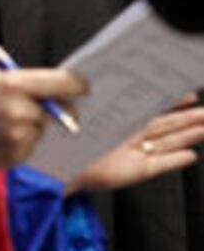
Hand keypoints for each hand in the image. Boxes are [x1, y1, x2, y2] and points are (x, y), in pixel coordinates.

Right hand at [0, 68, 87, 170]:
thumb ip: (24, 82)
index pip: (66, 82)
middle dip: (56, 108)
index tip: (82, 87)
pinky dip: (22, 141)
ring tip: (4, 123)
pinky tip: (0, 136)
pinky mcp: (17, 155)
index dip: (78, 84)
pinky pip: (32, 145)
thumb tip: (56, 88)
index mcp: (14, 84)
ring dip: (33, 126)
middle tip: (39, 107)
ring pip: (43, 128)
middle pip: (61, 109)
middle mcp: (20, 110)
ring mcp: (19, 135)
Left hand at [70, 97, 203, 193]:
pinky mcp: (136, 170)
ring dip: (188, 136)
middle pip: (167, 125)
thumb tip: (100, 80)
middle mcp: (130, 135)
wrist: (59, 164)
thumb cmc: (67, 138)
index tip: (189, 94)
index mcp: (119, 120)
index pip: (150, 109)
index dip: (171, 102)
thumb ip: (97, 99)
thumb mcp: (85, 114)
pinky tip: (191, 155)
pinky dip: (176, 160)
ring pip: (168, 142)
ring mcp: (135, 153)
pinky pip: (161, 164)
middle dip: (189, 118)